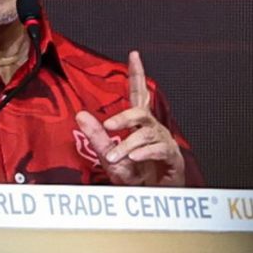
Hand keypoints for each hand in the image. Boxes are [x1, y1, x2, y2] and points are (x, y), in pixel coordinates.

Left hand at [75, 50, 185, 186]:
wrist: (150, 196)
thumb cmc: (134, 174)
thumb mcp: (109, 156)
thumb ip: (96, 136)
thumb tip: (80, 115)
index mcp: (138, 124)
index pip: (138, 94)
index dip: (137, 75)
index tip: (134, 55)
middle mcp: (152, 128)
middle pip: (141, 112)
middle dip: (125, 117)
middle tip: (109, 125)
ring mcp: (163, 141)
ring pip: (145, 134)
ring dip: (128, 145)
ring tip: (116, 155)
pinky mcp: (172, 156)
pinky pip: (160, 149)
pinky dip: (145, 152)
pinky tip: (134, 156)